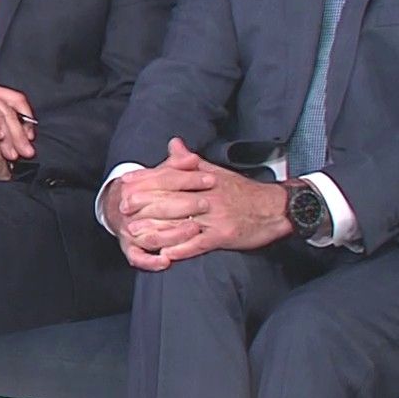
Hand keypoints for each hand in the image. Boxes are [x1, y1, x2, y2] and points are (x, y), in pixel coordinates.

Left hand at [119, 139, 292, 265]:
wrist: (275, 208)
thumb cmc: (243, 192)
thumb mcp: (216, 172)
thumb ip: (190, 162)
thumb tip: (173, 143)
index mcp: (203, 180)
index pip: (168, 177)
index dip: (145, 180)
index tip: (126, 183)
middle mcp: (207, 196)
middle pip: (170, 198)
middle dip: (143, 204)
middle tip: (122, 208)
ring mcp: (215, 217)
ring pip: (180, 222)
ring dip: (156, 228)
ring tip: (135, 233)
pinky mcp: (225, 235)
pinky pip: (200, 243)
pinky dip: (182, 249)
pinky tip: (166, 254)